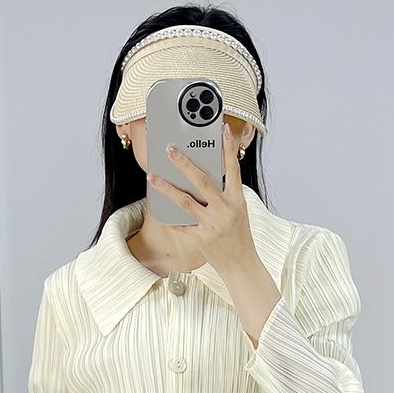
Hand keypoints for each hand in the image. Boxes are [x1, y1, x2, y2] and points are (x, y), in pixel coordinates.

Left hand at [146, 120, 257, 277]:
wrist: (241, 264)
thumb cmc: (238, 235)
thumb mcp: (238, 210)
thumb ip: (224, 193)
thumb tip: (202, 176)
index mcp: (237, 199)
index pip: (233, 168)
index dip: (228, 147)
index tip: (222, 128)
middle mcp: (225, 210)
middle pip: (202, 181)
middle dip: (184, 163)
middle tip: (170, 149)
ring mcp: (212, 225)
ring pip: (185, 201)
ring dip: (166, 188)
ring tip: (152, 177)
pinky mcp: (201, 239)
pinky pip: (181, 225)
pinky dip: (170, 217)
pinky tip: (158, 208)